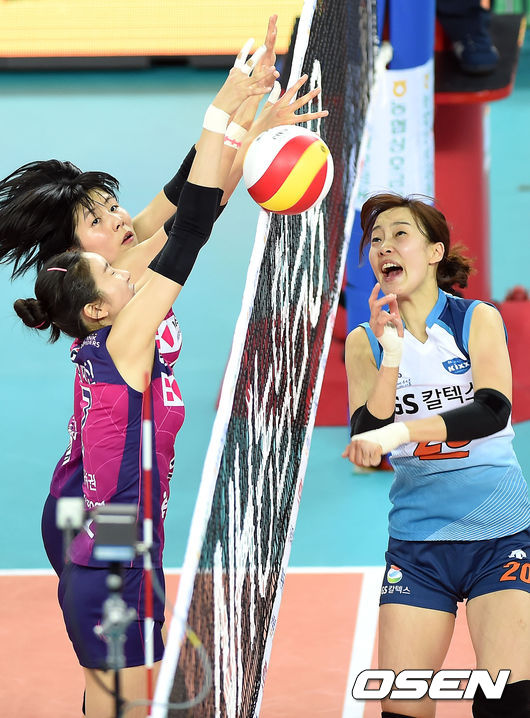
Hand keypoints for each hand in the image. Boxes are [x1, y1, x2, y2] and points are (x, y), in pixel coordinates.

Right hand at [227, 16, 278, 130]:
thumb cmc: (225, 97)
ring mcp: (241, 85)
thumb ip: (235, 75)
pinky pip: (255, 91)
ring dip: (265, 73)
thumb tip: (237, 69)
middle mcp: (238, 76)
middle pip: (249, 63)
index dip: (246, 48)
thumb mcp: (229, 83)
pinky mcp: (244, 94)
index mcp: (234, 73)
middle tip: (265, 46)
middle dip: (258, 55)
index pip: (241, 57)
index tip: (251, 39)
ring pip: (256, 77)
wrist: (219, 108)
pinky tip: (269, 88)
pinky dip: (262, 90)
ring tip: (273, 68)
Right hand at [251, 74, 328, 135]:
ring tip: (326, 112)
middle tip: (319, 89)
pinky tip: (317, 134)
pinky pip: (302, 131)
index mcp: (280, 104)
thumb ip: (273, 94)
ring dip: (317, 114)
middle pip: (301, 101)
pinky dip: (309, 133)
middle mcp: (285, 111)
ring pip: (305, 117)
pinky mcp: (289, 130)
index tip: (306, 76)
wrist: (258, 135)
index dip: (299, 82)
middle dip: (311, 94)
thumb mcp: (267, 106)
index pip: (291, 90)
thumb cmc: (262, 120)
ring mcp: (288, 121)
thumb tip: (276, 83)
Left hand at [342, 423, 409, 467]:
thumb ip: (351, 448)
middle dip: (366, 461)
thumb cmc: (376, 438)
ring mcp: (366, 445)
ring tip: (375, 451)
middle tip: (371, 453)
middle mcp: (359, 442)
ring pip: (366, 464)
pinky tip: (380, 452)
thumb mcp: (362, 441)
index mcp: (354, 440)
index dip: (358, 461)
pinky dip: (378, 460)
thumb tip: (343, 456)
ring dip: (372, 461)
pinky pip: (374, 463)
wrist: (391, 433)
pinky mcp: (376, 449)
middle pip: (358, 463)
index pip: (351, 459)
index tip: (365, 455)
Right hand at [368, 282, 402, 338]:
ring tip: (396, 311)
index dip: (374, 293)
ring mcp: (374, 326)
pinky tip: (394, 317)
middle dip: (383, 298)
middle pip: (374, 304)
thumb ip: (393, 308)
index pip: (372, 302)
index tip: (377, 284)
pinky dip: (388, 316)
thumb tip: (393, 297)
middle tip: (393, 295)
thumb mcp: (395, 317)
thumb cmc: (394, 334)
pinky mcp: (377, 332)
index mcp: (375, 316)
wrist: (395, 348)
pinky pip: (381, 320)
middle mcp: (373, 320)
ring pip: (377, 311)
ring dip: (388, 308)